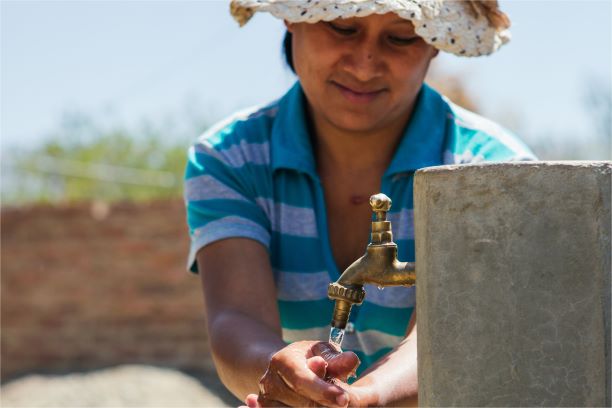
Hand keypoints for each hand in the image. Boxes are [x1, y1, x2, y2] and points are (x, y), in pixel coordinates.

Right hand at [244, 340, 359, 406]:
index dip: (323, 391)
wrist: (285, 368)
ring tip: (330, 402)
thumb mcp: (323, 352)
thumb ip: (337, 359)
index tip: (344, 399)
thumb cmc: (309, 358)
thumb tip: (352, 360)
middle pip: (301, 402)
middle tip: (343, 402)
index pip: (302, 380)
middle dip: (325, 404)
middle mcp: (269, 382)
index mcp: (282, 361)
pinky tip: (321, 405)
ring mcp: (266, 401)